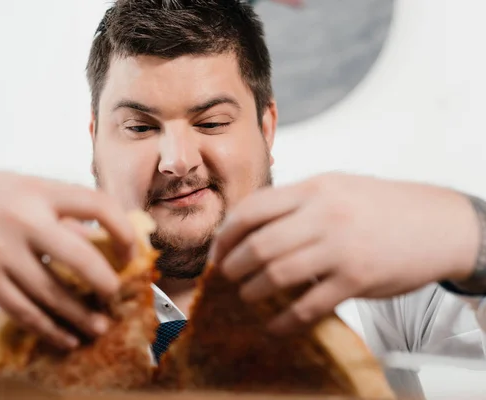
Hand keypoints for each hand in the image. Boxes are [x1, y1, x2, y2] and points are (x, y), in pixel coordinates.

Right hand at [0, 171, 135, 348]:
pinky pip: (23, 310)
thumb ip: (57, 212)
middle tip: (115, 295)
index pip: (96, 203)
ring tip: (98, 327)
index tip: (131, 249)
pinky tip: (64, 337)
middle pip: (81, 256)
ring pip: (52, 292)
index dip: (122, 229)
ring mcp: (0, 250)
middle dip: (106, 282)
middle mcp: (22, 218)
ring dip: (80, 315)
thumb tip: (97, 240)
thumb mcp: (19, 189)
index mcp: (38, 190)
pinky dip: (48, 328)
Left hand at [210, 173, 479, 333]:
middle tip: (225, 276)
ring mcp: (340, 247)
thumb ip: (295, 202)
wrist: (437, 223)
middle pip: (258, 244)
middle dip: (232, 265)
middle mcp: (323, 215)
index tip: (217, 251)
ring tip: (246, 296)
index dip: (226, 234)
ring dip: (253, 291)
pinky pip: (309, 306)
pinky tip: (275, 325)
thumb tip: (250, 224)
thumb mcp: (335, 187)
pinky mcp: (357, 279)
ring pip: (277, 274)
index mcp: (313, 189)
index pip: (252, 209)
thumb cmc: (380, 206)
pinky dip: (285, 320)